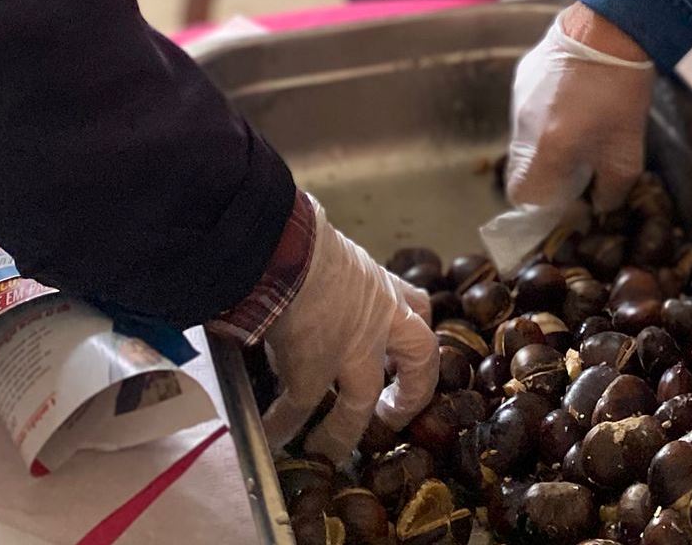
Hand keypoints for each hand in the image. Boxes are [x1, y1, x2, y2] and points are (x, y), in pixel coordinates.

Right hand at [261, 201, 438, 464]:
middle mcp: (377, 322)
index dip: (418, 334)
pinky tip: (272, 439)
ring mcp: (348, 353)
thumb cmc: (297, 240)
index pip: (419, 309)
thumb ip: (328, 272)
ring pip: (358, 406)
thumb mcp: (328, 254)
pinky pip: (299, 411)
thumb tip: (299, 264)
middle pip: (417, 363)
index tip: (407, 355)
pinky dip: (283, 427)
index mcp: (382, 288)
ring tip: (324, 452)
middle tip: (390, 415)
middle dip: (411, 394)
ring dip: (341, 433)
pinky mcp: (312, 375)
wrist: (280, 251)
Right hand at [507, 3, 654, 211]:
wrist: (611, 28)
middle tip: (575, 170)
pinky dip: (544, 119)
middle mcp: (524, 127)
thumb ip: (610, 190)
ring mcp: (519, 100)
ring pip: (523, 141)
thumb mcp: (627, 151)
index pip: (523, 197)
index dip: (541, 207)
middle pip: (521, 170)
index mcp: (548, 149)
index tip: (566, 201)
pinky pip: (527, 112)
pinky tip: (571, 103)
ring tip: (577, 132)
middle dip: (545, 178)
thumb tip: (598, 205)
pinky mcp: (521, 78)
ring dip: (545, 147)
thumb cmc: (621, 93)